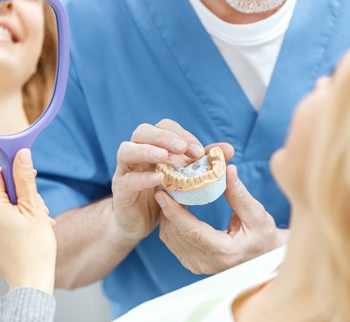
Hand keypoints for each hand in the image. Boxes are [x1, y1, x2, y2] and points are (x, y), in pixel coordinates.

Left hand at [0, 148, 56, 293]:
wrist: (31, 279)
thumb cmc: (35, 246)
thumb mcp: (35, 208)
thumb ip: (26, 178)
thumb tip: (21, 154)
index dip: (15, 175)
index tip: (30, 182)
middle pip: (1, 194)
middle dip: (21, 198)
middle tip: (39, 212)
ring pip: (0, 209)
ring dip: (18, 212)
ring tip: (35, 226)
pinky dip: (11, 225)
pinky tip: (25, 235)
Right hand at [111, 119, 232, 242]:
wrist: (138, 222)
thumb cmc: (162, 194)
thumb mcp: (184, 176)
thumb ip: (203, 162)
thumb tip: (229, 149)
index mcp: (151, 146)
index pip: (163, 127)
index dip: (181, 135)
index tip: (199, 151)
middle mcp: (135, 153)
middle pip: (142, 131)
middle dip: (164, 137)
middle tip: (182, 149)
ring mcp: (125, 171)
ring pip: (126, 150)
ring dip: (147, 151)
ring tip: (165, 157)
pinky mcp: (121, 192)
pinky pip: (127, 180)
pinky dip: (143, 177)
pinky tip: (159, 178)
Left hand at [156, 164, 287, 274]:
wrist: (265, 256)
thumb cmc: (264, 235)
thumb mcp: (257, 214)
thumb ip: (240, 194)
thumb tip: (228, 169)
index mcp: (224, 252)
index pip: (192, 231)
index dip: (174, 212)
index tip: (162, 193)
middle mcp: (207, 263)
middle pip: (176, 233)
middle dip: (167, 208)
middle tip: (166, 183)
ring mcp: (197, 265)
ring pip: (170, 237)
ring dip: (166, 214)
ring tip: (169, 191)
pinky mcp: (192, 263)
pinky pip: (172, 242)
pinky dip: (170, 222)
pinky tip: (174, 206)